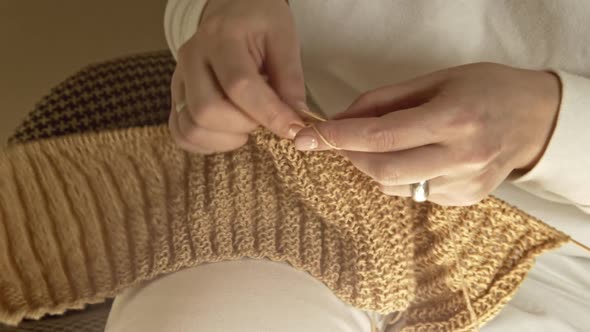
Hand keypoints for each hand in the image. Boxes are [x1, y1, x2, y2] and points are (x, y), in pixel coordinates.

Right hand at [169, 0, 305, 153]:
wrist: (231, 8)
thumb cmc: (259, 21)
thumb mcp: (283, 38)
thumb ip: (291, 79)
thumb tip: (296, 121)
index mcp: (221, 37)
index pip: (239, 85)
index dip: (268, 114)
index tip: (293, 129)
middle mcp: (192, 58)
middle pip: (207, 111)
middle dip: (243, 126)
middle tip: (264, 120)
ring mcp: (179, 78)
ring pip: (191, 126)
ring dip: (225, 139)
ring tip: (247, 126)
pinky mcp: (177, 96)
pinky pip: (180, 132)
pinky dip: (205, 144)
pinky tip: (228, 134)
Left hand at [294, 63, 560, 205]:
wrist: (533, 119)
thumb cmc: (484, 89)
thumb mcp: (434, 79)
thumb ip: (383, 101)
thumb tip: (339, 118)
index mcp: (453, 118)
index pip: (380, 135)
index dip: (337, 138)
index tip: (305, 139)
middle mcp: (460, 156)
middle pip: (382, 171)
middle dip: (349, 156)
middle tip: (337, 140)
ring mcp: (464, 184)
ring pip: (394, 186)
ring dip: (371, 166)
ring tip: (379, 144)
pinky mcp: (465, 200)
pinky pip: (413, 193)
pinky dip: (397, 176)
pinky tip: (410, 157)